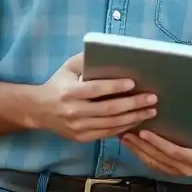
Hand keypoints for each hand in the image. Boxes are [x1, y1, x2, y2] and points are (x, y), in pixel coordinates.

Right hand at [31, 52, 156, 141]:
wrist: (39, 110)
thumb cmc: (58, 84)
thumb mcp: (68, 68)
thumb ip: (86, 60)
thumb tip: (109, 53)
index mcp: (69, 92)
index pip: (95, 89)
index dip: (115, 87)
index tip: (133, 83)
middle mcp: (74, 111)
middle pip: (109, 109)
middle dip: (133, 104)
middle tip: (152, 98)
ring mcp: (78, 128)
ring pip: (111, 124)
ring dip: (134, 118)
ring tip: (150, 111)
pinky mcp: (82, 138)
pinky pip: (107, 133)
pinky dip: (124, 128)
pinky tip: (137, 121)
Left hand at [121, 119, 191, 176]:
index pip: (175, 152)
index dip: (158, 143)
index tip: (144, 132)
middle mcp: (187, 169)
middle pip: (159, 157)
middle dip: (141, 145)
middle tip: (127, 131)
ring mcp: (177, 173)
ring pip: (153, 162)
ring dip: (137, 150)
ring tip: (124, 135)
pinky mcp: (170, 171)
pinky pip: (153, 164)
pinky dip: (140, 154)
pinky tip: (131, 144)